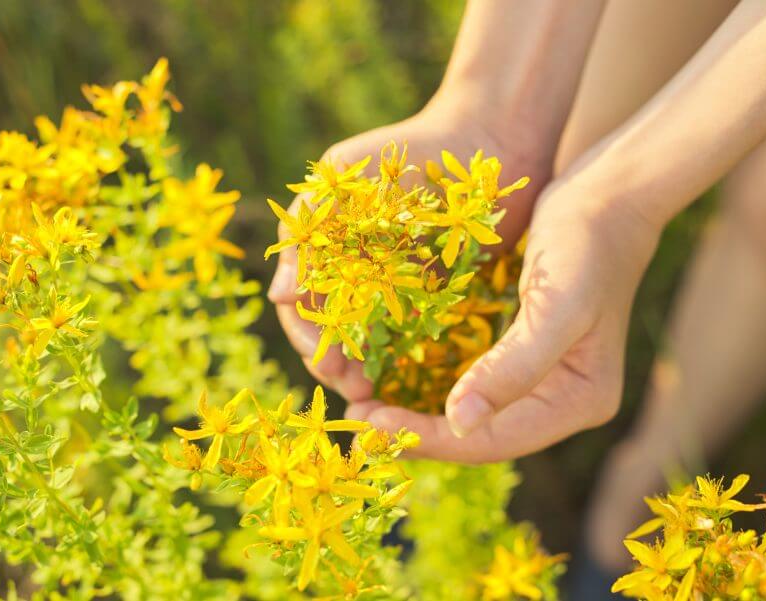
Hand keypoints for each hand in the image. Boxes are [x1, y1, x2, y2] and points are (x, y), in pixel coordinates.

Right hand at [268, 99, 552, 403]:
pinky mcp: (441, 294)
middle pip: (337, 333)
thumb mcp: (342, 177)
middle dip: (338, 362)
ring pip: (374, 342)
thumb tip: (278, 297)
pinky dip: (409, 359)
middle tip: (354, 388)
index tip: (327, 361)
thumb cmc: (407, 150)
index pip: (304, 307)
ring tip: (377, 392)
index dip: (311, 338)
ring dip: (369, 370)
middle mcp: (359, 274)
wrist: (487, 136)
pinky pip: (418, 335)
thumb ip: (306, 228)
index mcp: (328, 251)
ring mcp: (399, 287)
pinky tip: (412, 378)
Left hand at [347, 184, 661, 461]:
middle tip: (357, 423)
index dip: (431, 440)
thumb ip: (512, 368)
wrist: (606, 194)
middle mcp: (561, 401)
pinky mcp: (520, 354)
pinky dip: (429, 384)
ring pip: (471, 414)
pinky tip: (389, 377)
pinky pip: (470, 382)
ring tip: (365, 407)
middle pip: (481, 435)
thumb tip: (459, 424)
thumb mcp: (555, 306)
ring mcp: (542, 379)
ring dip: (417, 414)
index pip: (495, 440)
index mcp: (580, 401)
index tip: (371, 426)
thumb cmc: (585, 245)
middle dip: (418, 433)